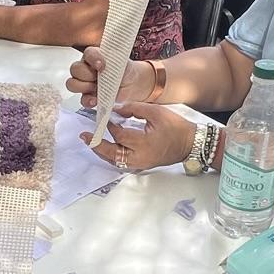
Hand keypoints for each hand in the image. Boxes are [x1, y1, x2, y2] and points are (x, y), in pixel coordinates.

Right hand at [67, 47, 153, 109]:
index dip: (93, 59)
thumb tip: (107, 59)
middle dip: (86, 74)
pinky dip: (88, 100)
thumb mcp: (120, 60)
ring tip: (96, 88)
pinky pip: (82, 100)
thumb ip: (112, 57)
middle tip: (98, 77)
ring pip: (72, 84)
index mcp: (94, 56)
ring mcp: (86, 84)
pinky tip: (95, 100)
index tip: (102, 65)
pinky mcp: (90, 97)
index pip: (87, 54)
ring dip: (83, 86)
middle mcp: (86, 69)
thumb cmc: (124, 70)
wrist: (133, 84)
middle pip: (75, 69)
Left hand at [81, 101, 196, 171]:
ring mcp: (140, 163)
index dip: (109, 125)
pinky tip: (105, 147)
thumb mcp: (156, 112)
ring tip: (90, 142)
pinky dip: (111, 155)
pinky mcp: (141, 165)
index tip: (103, 116)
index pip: (119, 134)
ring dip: (102, 151)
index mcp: (144, 143)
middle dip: (96, 144)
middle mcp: (139, 157)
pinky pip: (121, 162)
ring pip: (114, 160)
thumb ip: (134, 108)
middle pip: (111, 153)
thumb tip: (116, 109)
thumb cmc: (175, 127)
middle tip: (84, 136)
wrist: (189, 144)